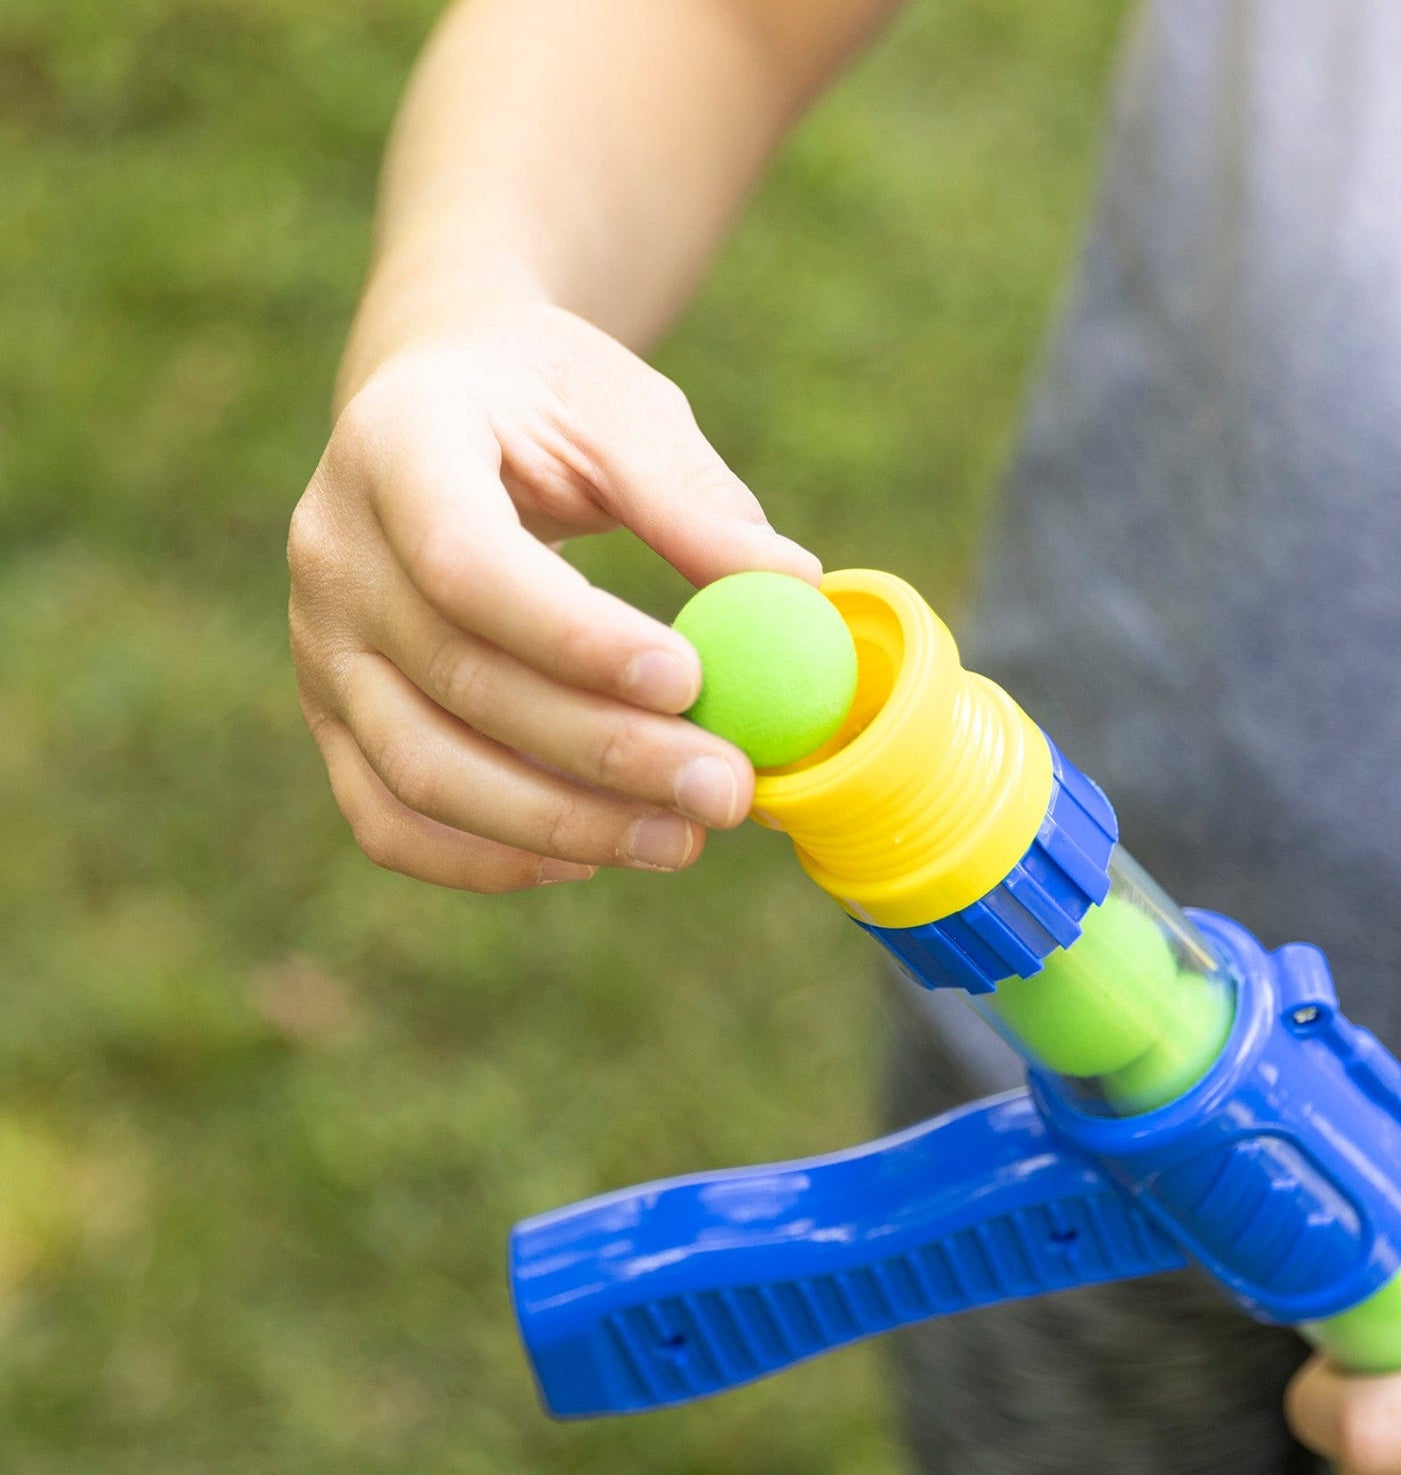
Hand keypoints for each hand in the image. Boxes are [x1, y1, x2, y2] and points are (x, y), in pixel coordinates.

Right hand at [288, 301, 820, 890]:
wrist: (438, 404)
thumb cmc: (547, 406)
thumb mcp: (624, 415)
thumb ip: (695, 504)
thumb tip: (797, 590)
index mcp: (396, 444)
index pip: (466, 561)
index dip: (574, 637)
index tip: (691, 681)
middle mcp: (334, 553)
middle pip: (460, 683)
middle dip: (604, 752)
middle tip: (726, 789)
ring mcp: (319, 646)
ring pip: (423, 772)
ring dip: (561, 824)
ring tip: (683, 839)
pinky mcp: (330, 718)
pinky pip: (388, 820)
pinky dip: (487, 860)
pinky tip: (592, 859)